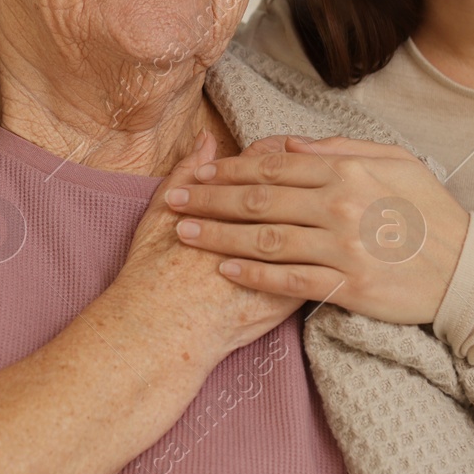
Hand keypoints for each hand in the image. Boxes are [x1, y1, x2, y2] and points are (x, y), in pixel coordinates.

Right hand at [101, 131, 303, 367]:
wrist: (158, 332)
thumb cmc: (151, 273)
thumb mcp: (160, 215)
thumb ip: (184, 174)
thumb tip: (205, 141)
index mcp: (234, 205)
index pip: (267, 166)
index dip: (274, 154)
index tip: (276, 150)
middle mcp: (263, 230)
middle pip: (297, 194)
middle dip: (305, 182)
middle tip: (306, 174)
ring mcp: (280, 265)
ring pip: (314, 232)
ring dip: (318, 217)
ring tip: (315, 208)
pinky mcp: (288, 299)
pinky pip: (317, 271)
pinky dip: (321, 257)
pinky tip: (321, 249)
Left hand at [164, 135, 469, 323]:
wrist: (467, 271)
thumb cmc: (430, 212)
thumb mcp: (397, 162)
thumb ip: (342, 148)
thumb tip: (290, 143)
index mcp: (348, 171)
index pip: (274, 166)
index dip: (229, 168)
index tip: (198, 171)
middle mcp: (340, 206)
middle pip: (260, 200)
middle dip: (210, 199)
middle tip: (174, 201)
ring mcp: (343, 248)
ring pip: (266, 239)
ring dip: (219, 236)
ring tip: (185, 234)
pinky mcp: (348, 286)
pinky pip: (289, 281)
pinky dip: (253, 275)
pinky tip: (224, 270)